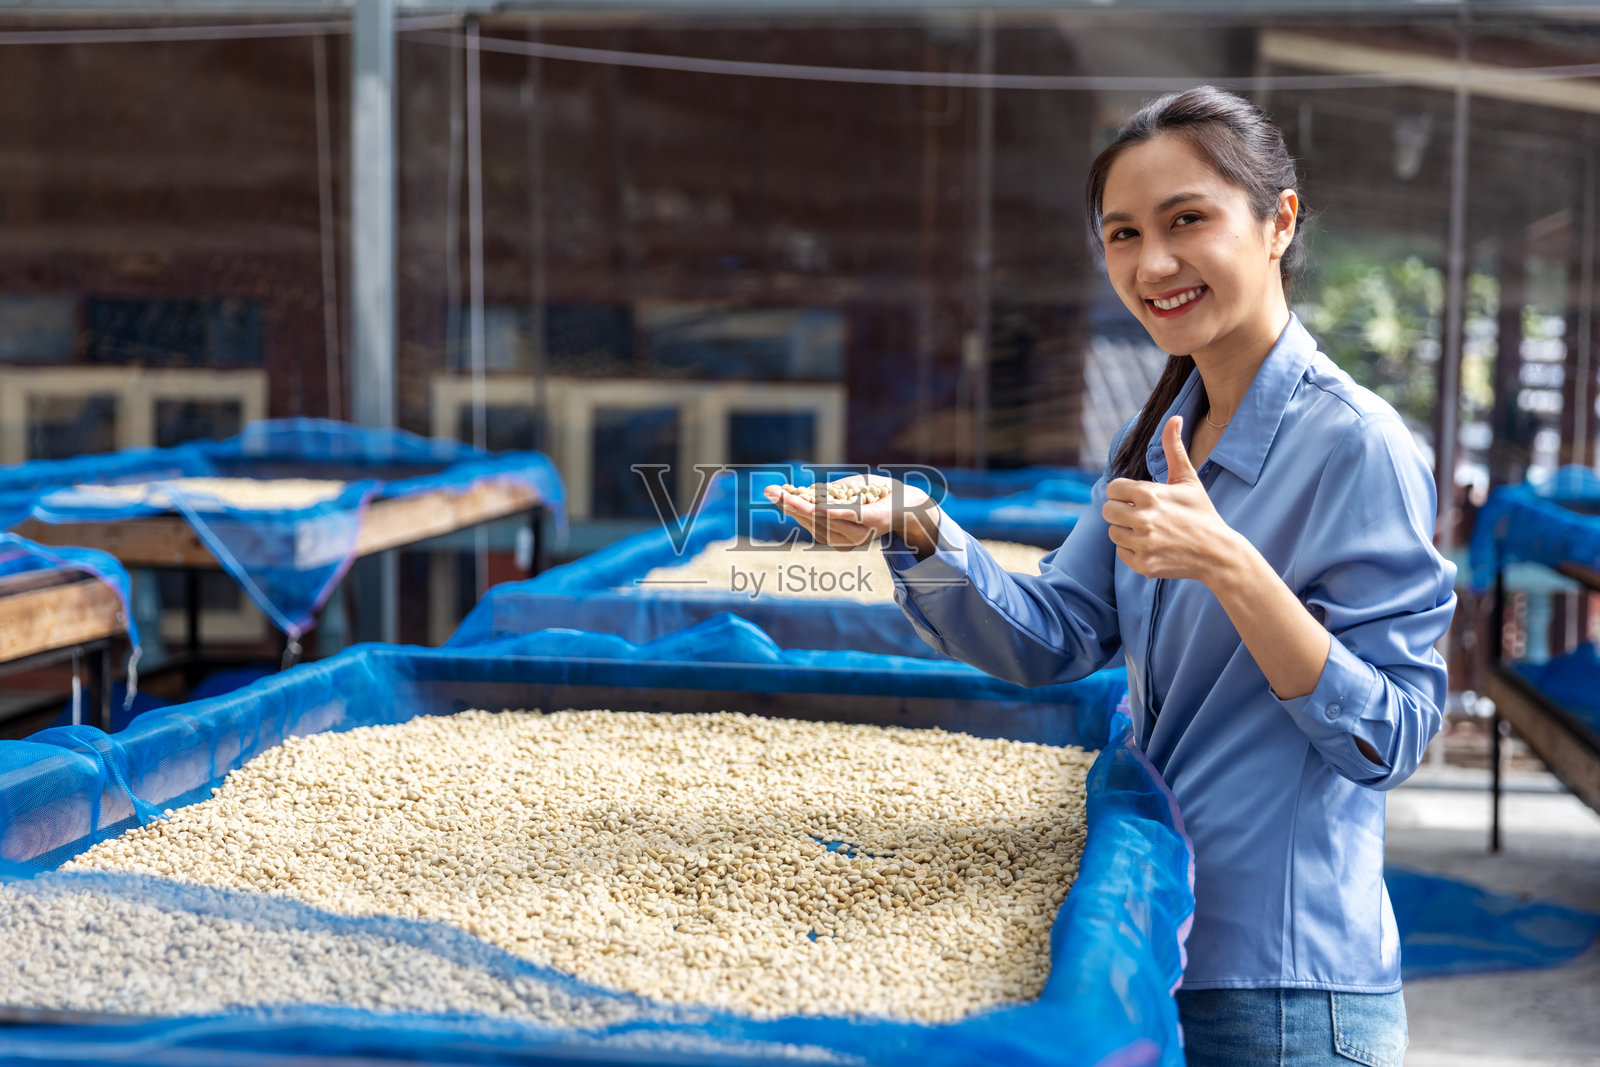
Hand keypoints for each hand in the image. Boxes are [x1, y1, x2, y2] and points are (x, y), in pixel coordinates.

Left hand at [763, 475, 941, 555]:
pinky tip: (787, 502)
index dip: (812, 507)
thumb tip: (812, 496)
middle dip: (793, 505)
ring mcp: (850, 542)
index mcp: (870, 518)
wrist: (900, 513)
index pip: (835, 513)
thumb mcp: (867, 485)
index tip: (792, 500)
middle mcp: (859, 535)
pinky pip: (817, 529)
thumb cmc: (884, 492)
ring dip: (792, 510)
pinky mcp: (842, 544)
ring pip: (814, 526)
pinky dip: (801, 515)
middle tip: (771, 491)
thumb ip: (841, 493)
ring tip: (772, 493)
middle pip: (819, 520)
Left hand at [1102, 416, 1236, 581]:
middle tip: (1141, 514)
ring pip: (1113, 532)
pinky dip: (1133, 550)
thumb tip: (1174, 417)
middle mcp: (1143, 519)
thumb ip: (1174, 448)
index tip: (1138, 497)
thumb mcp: (1188, 479)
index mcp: (1150, 495)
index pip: (1113, 489)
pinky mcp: (1142, 564)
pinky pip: (1121, 552)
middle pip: (1107, 510)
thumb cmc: (1201, 513)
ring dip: (1126, 530)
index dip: (1124, 492)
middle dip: (1121, 510)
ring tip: (1150, 530)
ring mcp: (1142, 544)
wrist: (1217, 553)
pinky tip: (1153, 546)